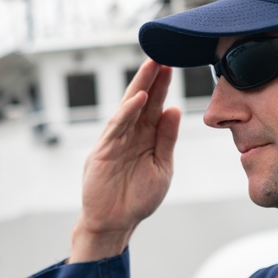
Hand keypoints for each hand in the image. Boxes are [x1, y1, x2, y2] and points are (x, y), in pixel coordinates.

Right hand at [71, 59, 180, 261]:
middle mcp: (129, 135)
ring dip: (140, 87)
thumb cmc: (138, 198)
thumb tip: (174, 110)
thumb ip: (166, 139)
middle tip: (163, 55)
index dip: (163, 86)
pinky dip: (127, 112)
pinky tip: (138, 98)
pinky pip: (116, 128)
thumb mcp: (162, 167)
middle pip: (141, 100)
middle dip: (151, 78)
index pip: (156, 106)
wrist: (115, 223)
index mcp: (145, 137)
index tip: (173, 65)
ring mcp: (114, 142)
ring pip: (128, 108)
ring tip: (152, 66)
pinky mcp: (103, 152)